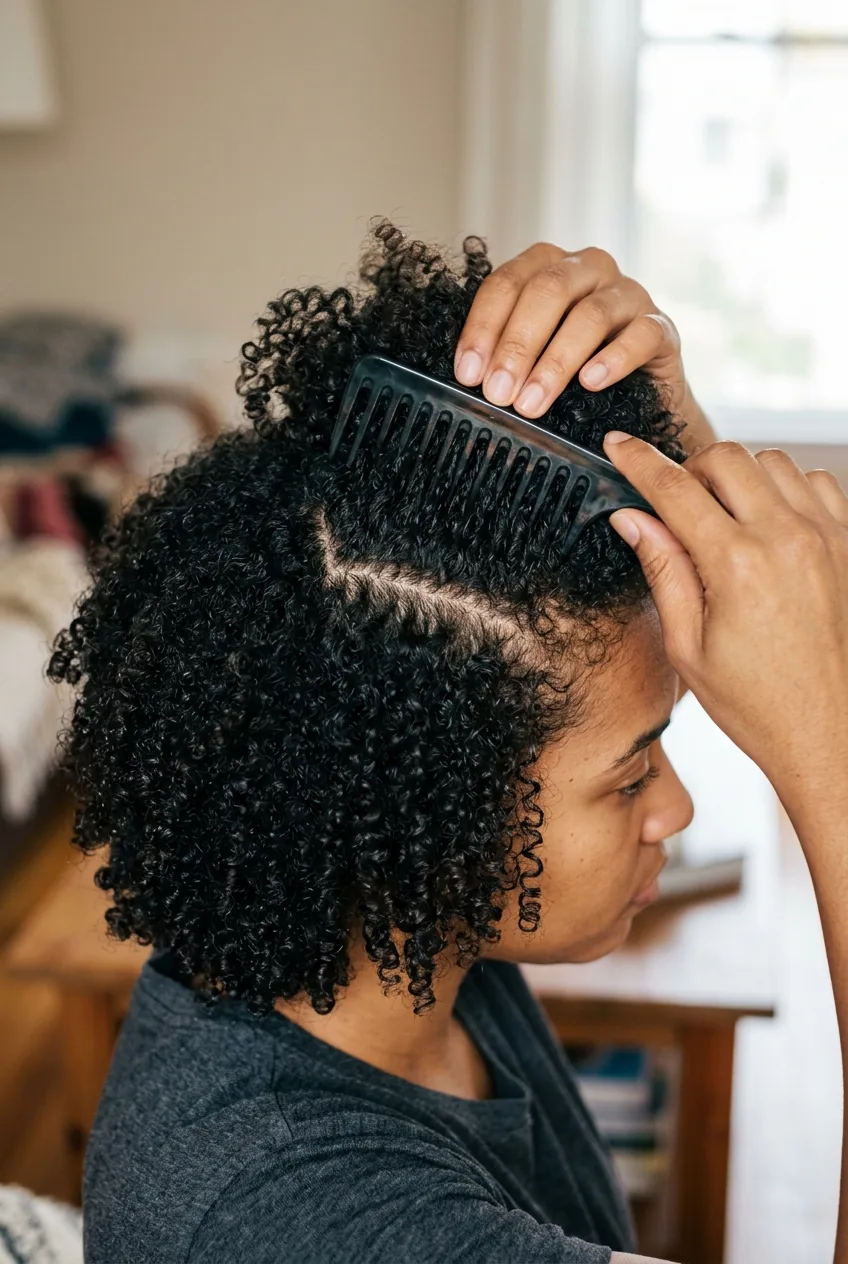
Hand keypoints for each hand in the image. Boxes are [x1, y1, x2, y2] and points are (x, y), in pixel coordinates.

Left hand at [455, 242, 714, 449]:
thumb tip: (471, 381)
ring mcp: (628, 294)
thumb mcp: (534, 362)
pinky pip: (641, 334)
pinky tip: (591, 383)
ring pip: (590, 314)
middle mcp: (588, 269)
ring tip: (532, 402)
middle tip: (498, 392)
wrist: (641, 401)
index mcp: (548, 268)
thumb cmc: (576, 377)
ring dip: (555, 361)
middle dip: (517, 345)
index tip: (469, 373)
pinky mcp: (662, 326)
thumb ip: (505, 358)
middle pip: (547, 291)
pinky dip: (613, 359)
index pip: (507, 283)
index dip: (484, 328)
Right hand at [602, 435, 847, 811]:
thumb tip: (632, 519)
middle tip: (677, 507)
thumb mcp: (687, 646)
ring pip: (773, 461)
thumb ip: (662, 570)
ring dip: (740, 478)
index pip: (675, 489)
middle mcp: (787, 539)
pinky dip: (787, 489)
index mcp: (737, 566)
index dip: (639, 462)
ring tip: (725, 520)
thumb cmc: (757, 703)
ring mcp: (826, 536)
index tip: (618, 446)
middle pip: (726, 457)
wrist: (828, 731)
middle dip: (691, 469)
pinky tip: (769, 524)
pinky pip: (817, 481)